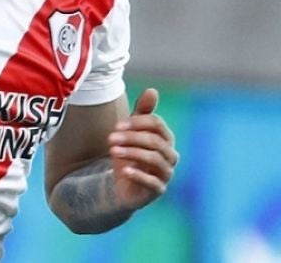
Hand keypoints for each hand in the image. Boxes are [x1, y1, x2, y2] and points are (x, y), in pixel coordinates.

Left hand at [107, 88, 178, 209]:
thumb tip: (152, 90)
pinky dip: (139, 175)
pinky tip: (124, 170)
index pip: (157, 125)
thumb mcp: (132, 133)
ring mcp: (166, 173)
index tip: (117, 125)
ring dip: (132, 153)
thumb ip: (142, 113)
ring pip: (154, 160)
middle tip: (110, 138)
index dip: (137, 123)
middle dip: (132, 138)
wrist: (124, 184)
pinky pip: (153, 183)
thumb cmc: (130, 154)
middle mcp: (170, 155)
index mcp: (165, 138)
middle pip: (155, 141)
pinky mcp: (157, 190)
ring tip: (113, 151)